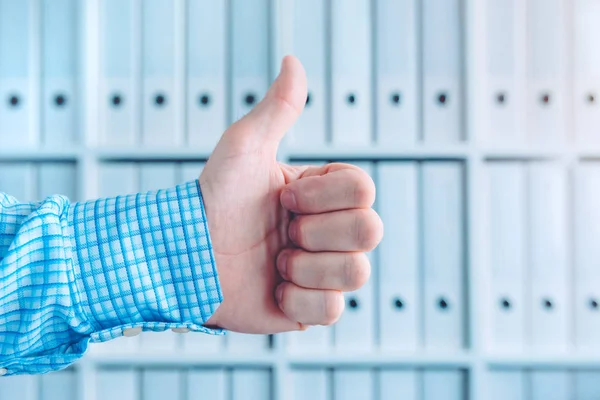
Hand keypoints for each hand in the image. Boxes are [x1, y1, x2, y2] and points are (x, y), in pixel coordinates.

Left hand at [200, 56, 382, 333]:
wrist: (183, 256)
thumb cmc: (211, 199)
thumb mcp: (244, 147)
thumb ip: (277, 109)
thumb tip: (293, 60)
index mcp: (323, 195)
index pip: (365, 190)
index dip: (322, 197)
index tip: (282, 196)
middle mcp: (330, 232)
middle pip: (371, 231)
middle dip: (316, 231)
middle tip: (281, 230)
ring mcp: (324, 272)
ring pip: (356, 272)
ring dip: (305, 267)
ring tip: (274, 262)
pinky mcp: (310, 310)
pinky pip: (333, 310)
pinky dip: (299, 301)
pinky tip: (273, 289)